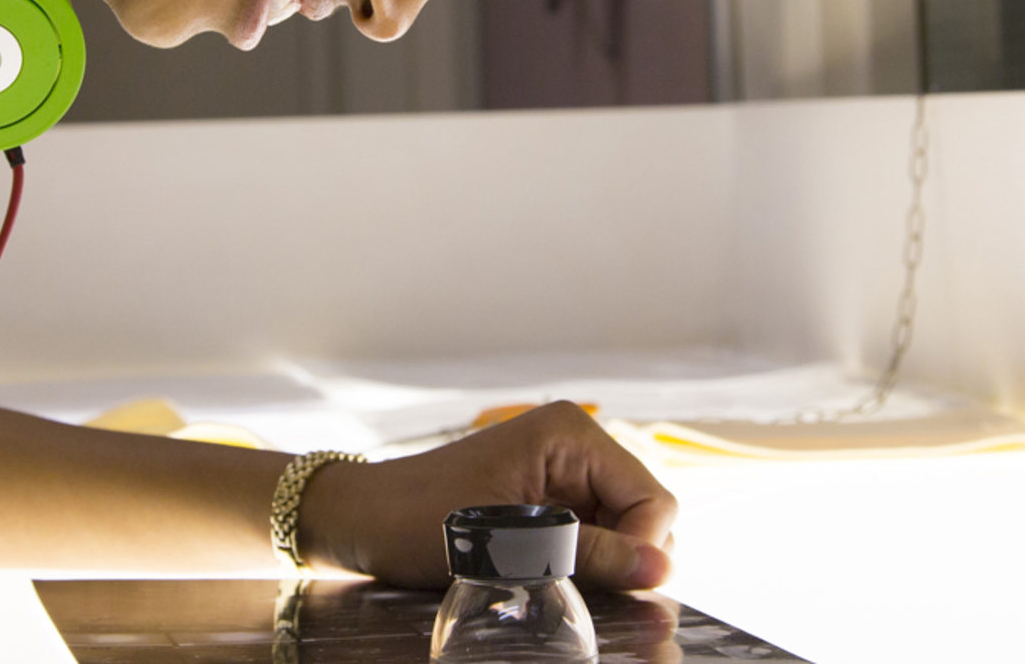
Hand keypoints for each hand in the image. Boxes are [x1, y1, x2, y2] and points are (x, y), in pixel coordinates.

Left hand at [299, 401, 677, 590]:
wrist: (364, 520)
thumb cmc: (419, 521)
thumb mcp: (509, 543)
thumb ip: (589, 555)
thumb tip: (660, 571)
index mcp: (571, 435)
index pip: (652, 500)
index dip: (642, 550)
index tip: (615, 589)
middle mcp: (575, 446)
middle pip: (644, 515)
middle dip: (624, 557)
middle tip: (577, 587)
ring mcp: (562, 472)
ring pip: (622, 532)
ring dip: (601, 564)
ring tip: (554, 580)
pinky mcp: (549, 499)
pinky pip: (592, 536)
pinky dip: (581, 563)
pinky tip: (548, 575)